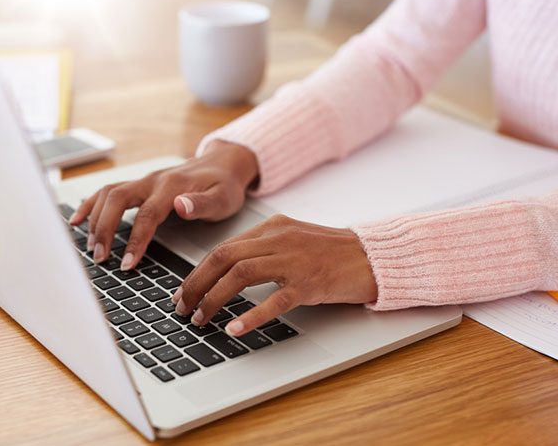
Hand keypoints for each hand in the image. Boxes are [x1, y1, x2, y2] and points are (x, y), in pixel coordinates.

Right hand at [69, 141, 258, 268]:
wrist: (224, 164)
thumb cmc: (224, 185)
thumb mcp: (223, 197)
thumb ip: (202, 203)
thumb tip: (181, 206)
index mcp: (172, 186)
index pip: (147, 215)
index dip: (134, 241)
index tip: (126, 264)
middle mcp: (153, 180)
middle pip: (117, 199)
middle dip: (104, 229)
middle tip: (100, 258)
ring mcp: (144, 181)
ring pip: (108, 194)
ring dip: (95, 219)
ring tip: (90, 246)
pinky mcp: (139, 185)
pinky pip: (108, 191)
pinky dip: (90, 205)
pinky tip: (76, 221)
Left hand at [171, 215, 377, 336]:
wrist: (373, 257)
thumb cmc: (333, 252)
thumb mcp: (293, 240)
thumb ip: (263, 249)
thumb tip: (227, 270)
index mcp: (272, 228)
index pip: (224, 248)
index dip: (198, 271)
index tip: (185, 291)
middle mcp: (279, 239)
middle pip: (224, 258)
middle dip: (197, 284)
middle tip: (184, 307)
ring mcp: (294, 260)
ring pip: (240, 275)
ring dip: (214, 299)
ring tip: (202, 319)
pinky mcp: (310, 283)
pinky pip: (274, 300)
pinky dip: (250, 315)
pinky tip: (234, 328)